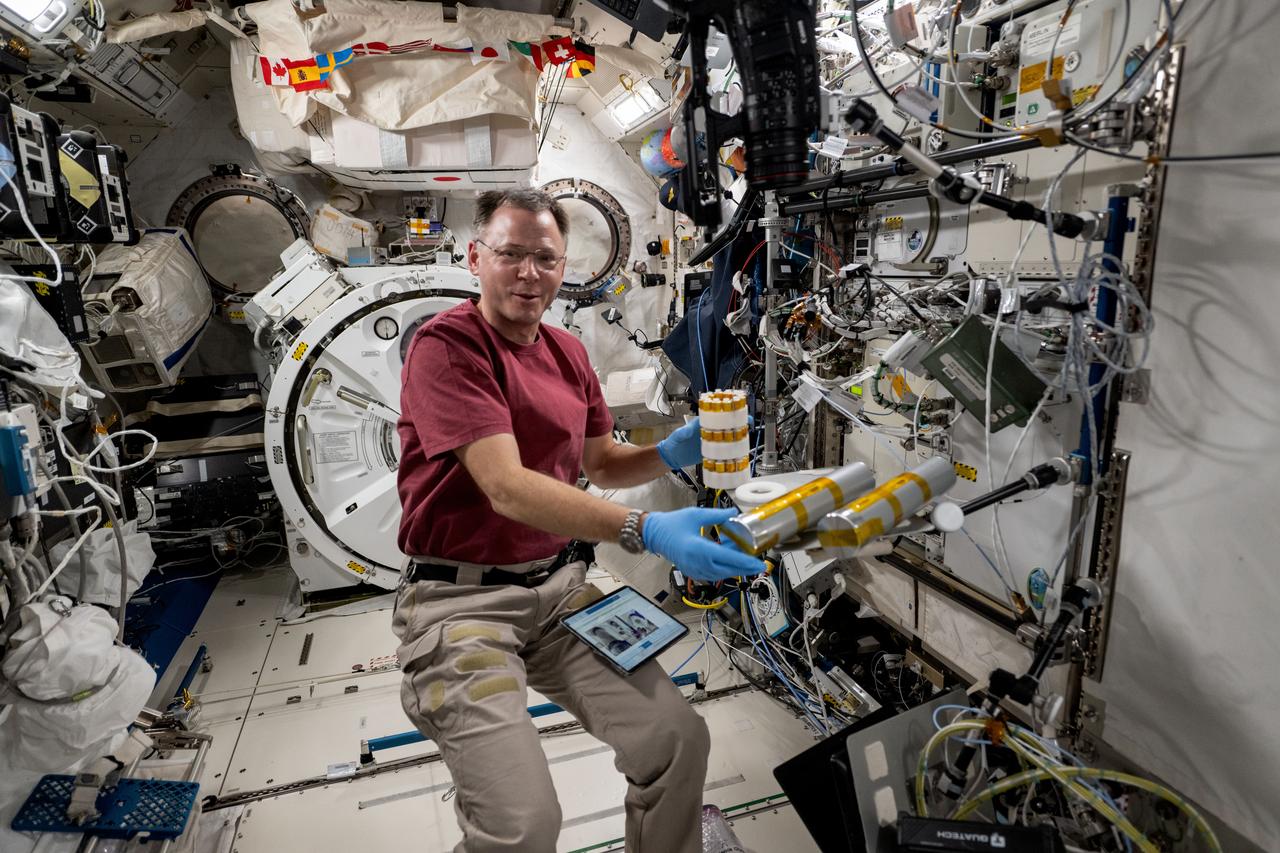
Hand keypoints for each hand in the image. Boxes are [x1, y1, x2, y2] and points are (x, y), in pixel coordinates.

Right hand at [641, 507, 765, 581]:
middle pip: (729, 570)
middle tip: (758, 562)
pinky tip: (728, 558)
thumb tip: (734, 513)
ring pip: (722, 574)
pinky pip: (713, 574)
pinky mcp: (693, 572)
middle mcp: (697, 563)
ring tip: (743, 555)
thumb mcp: (696, 515)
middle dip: (745, 567)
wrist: (654, 534)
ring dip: (734, 566)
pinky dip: (724, 568)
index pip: (729, 559)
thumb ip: (718, 515)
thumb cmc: (672, 524)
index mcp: (699, 549)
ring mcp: (695, 570)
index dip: (746, 562)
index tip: (759, 564)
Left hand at [656, 415, 752, 469]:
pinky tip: (738, 452)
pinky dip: (731, 451)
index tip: (736, 411)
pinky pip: (724, 451)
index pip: (716, 415)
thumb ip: (682, 432)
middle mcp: (709, 432)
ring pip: (727, 437)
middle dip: (737, 423)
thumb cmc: (673, 443)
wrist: (672, 456)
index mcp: (702, 424)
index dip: (727, 412)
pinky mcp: (712, 452)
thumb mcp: (677, 436)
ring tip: (746, 436)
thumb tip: (686, 431)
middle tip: (748, 422)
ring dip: (736, 436)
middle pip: (725, 425)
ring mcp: (711, 442)